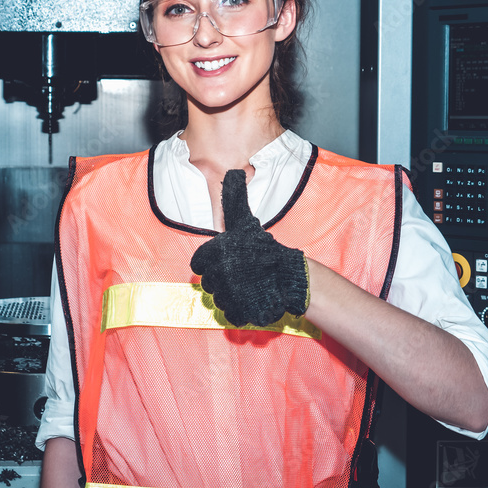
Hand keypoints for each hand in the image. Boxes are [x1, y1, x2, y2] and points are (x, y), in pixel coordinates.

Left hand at [189, 169, 308, 326]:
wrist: (290, 276)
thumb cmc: (263, 248)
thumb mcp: (244, 221)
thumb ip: (234, 200)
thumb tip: (232, 173)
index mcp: (215, 253)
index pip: (197, 264)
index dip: (209, 263)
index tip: (224, 262)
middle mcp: (218, 275)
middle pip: (208, 283)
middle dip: (222, 279)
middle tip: (239, 274)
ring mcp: (228, 295)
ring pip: (218, 299)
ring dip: (230, 294)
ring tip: (247, 285)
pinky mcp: (239, 312)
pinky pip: (230, 314)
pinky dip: (239, 310)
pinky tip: (250, 299)